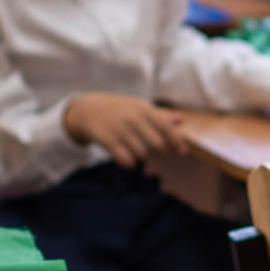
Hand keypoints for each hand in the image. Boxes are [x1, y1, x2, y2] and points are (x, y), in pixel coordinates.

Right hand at [63, 93, 185, 166]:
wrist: (86, 110)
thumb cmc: (118, 110)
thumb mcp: (138, 107)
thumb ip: (159, 115)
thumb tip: (181, 118)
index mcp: (143, 109)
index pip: (166, 127)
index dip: (176, 141)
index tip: (183, 153)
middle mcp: (133, 118)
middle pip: (156, 144)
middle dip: (159, 152)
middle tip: (154, 151)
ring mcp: (120, 129)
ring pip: (142, 153)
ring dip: (142, 156)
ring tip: (136, 150)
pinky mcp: (108, 140)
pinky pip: (126, 159)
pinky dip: (129, 163)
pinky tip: (128, 160)